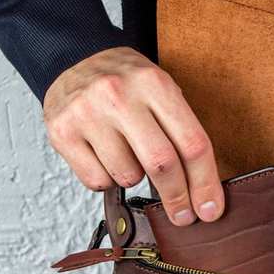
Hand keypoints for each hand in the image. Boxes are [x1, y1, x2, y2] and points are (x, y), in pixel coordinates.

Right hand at [43, 46, 224, 224]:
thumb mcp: (160, 91)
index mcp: (154, 84)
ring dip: (135, 179)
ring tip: (128, 155)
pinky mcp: (63, 133)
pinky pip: (97, 181)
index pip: (192, 143)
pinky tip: (104, 156)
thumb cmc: (126, 83)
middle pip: (162, 164)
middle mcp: (120, 96)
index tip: (210, 210)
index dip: (205, 183)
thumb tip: (202, 192)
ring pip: (127, 177)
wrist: (73, 57)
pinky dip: (107, 179)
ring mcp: (88, 114)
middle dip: (177, 197)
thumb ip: (180, 132)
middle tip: (183, 216)